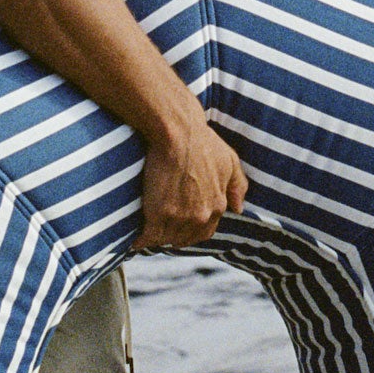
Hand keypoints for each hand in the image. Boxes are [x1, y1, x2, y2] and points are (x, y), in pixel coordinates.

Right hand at [132, 116, 248, 249]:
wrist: (178, 132)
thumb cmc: (202, 141)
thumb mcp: (230, 161)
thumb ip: (237, 187)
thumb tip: (239, 208)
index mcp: (218, 206)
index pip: (204, 233)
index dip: (189, 230)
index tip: (178, 225)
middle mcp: (201, 217)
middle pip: (183, 239)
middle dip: (172, 235)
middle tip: (160, 228)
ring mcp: (180, 218)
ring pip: (165, 239)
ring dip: (156, 238)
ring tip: (145, 233)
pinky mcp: (159, 214)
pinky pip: (148, 237)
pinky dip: (140, 240)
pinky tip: (135, 240)